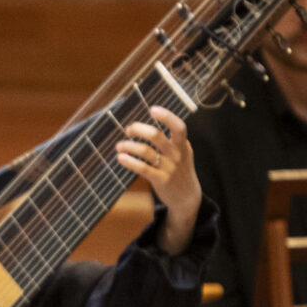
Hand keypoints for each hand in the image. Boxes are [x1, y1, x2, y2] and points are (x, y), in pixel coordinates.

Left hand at [117, 104, 200, 249]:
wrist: (187, 197)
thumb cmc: (179, 170)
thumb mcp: (182, 153)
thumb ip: (171, 140)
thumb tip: (147, 126)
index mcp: (182, 145)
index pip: (179, 127)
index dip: (166, 116)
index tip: (152, 109)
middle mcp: (176, 154)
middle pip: (156, 136)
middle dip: (139, 129)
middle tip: (128, 129)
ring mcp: (169, 168)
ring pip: (146, 151)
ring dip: (129, 146)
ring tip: (119, 146)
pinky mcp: (161, 180)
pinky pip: (143, 168)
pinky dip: (130, 162)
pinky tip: (120, 158)